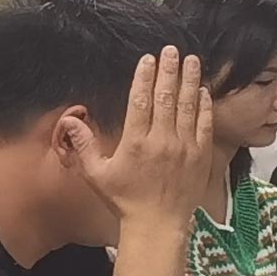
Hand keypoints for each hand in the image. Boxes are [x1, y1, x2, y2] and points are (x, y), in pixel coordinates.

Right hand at [66, 50, 217, 229]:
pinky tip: (203, 91)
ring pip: (188, 106)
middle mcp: (162, 141)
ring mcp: (184, 147)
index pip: (141, 101)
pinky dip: (204, 106)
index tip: (148, 59)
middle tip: (172, 50)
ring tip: (193, 60)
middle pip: (166, 97)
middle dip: (169, 70)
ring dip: (190, 81)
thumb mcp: (97, 174)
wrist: (158, 225)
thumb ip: (84, 146)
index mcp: (136, 142)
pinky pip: (204, 124)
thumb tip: (71, 121)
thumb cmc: (126, 200)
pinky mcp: (200, 156)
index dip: (144, 77)